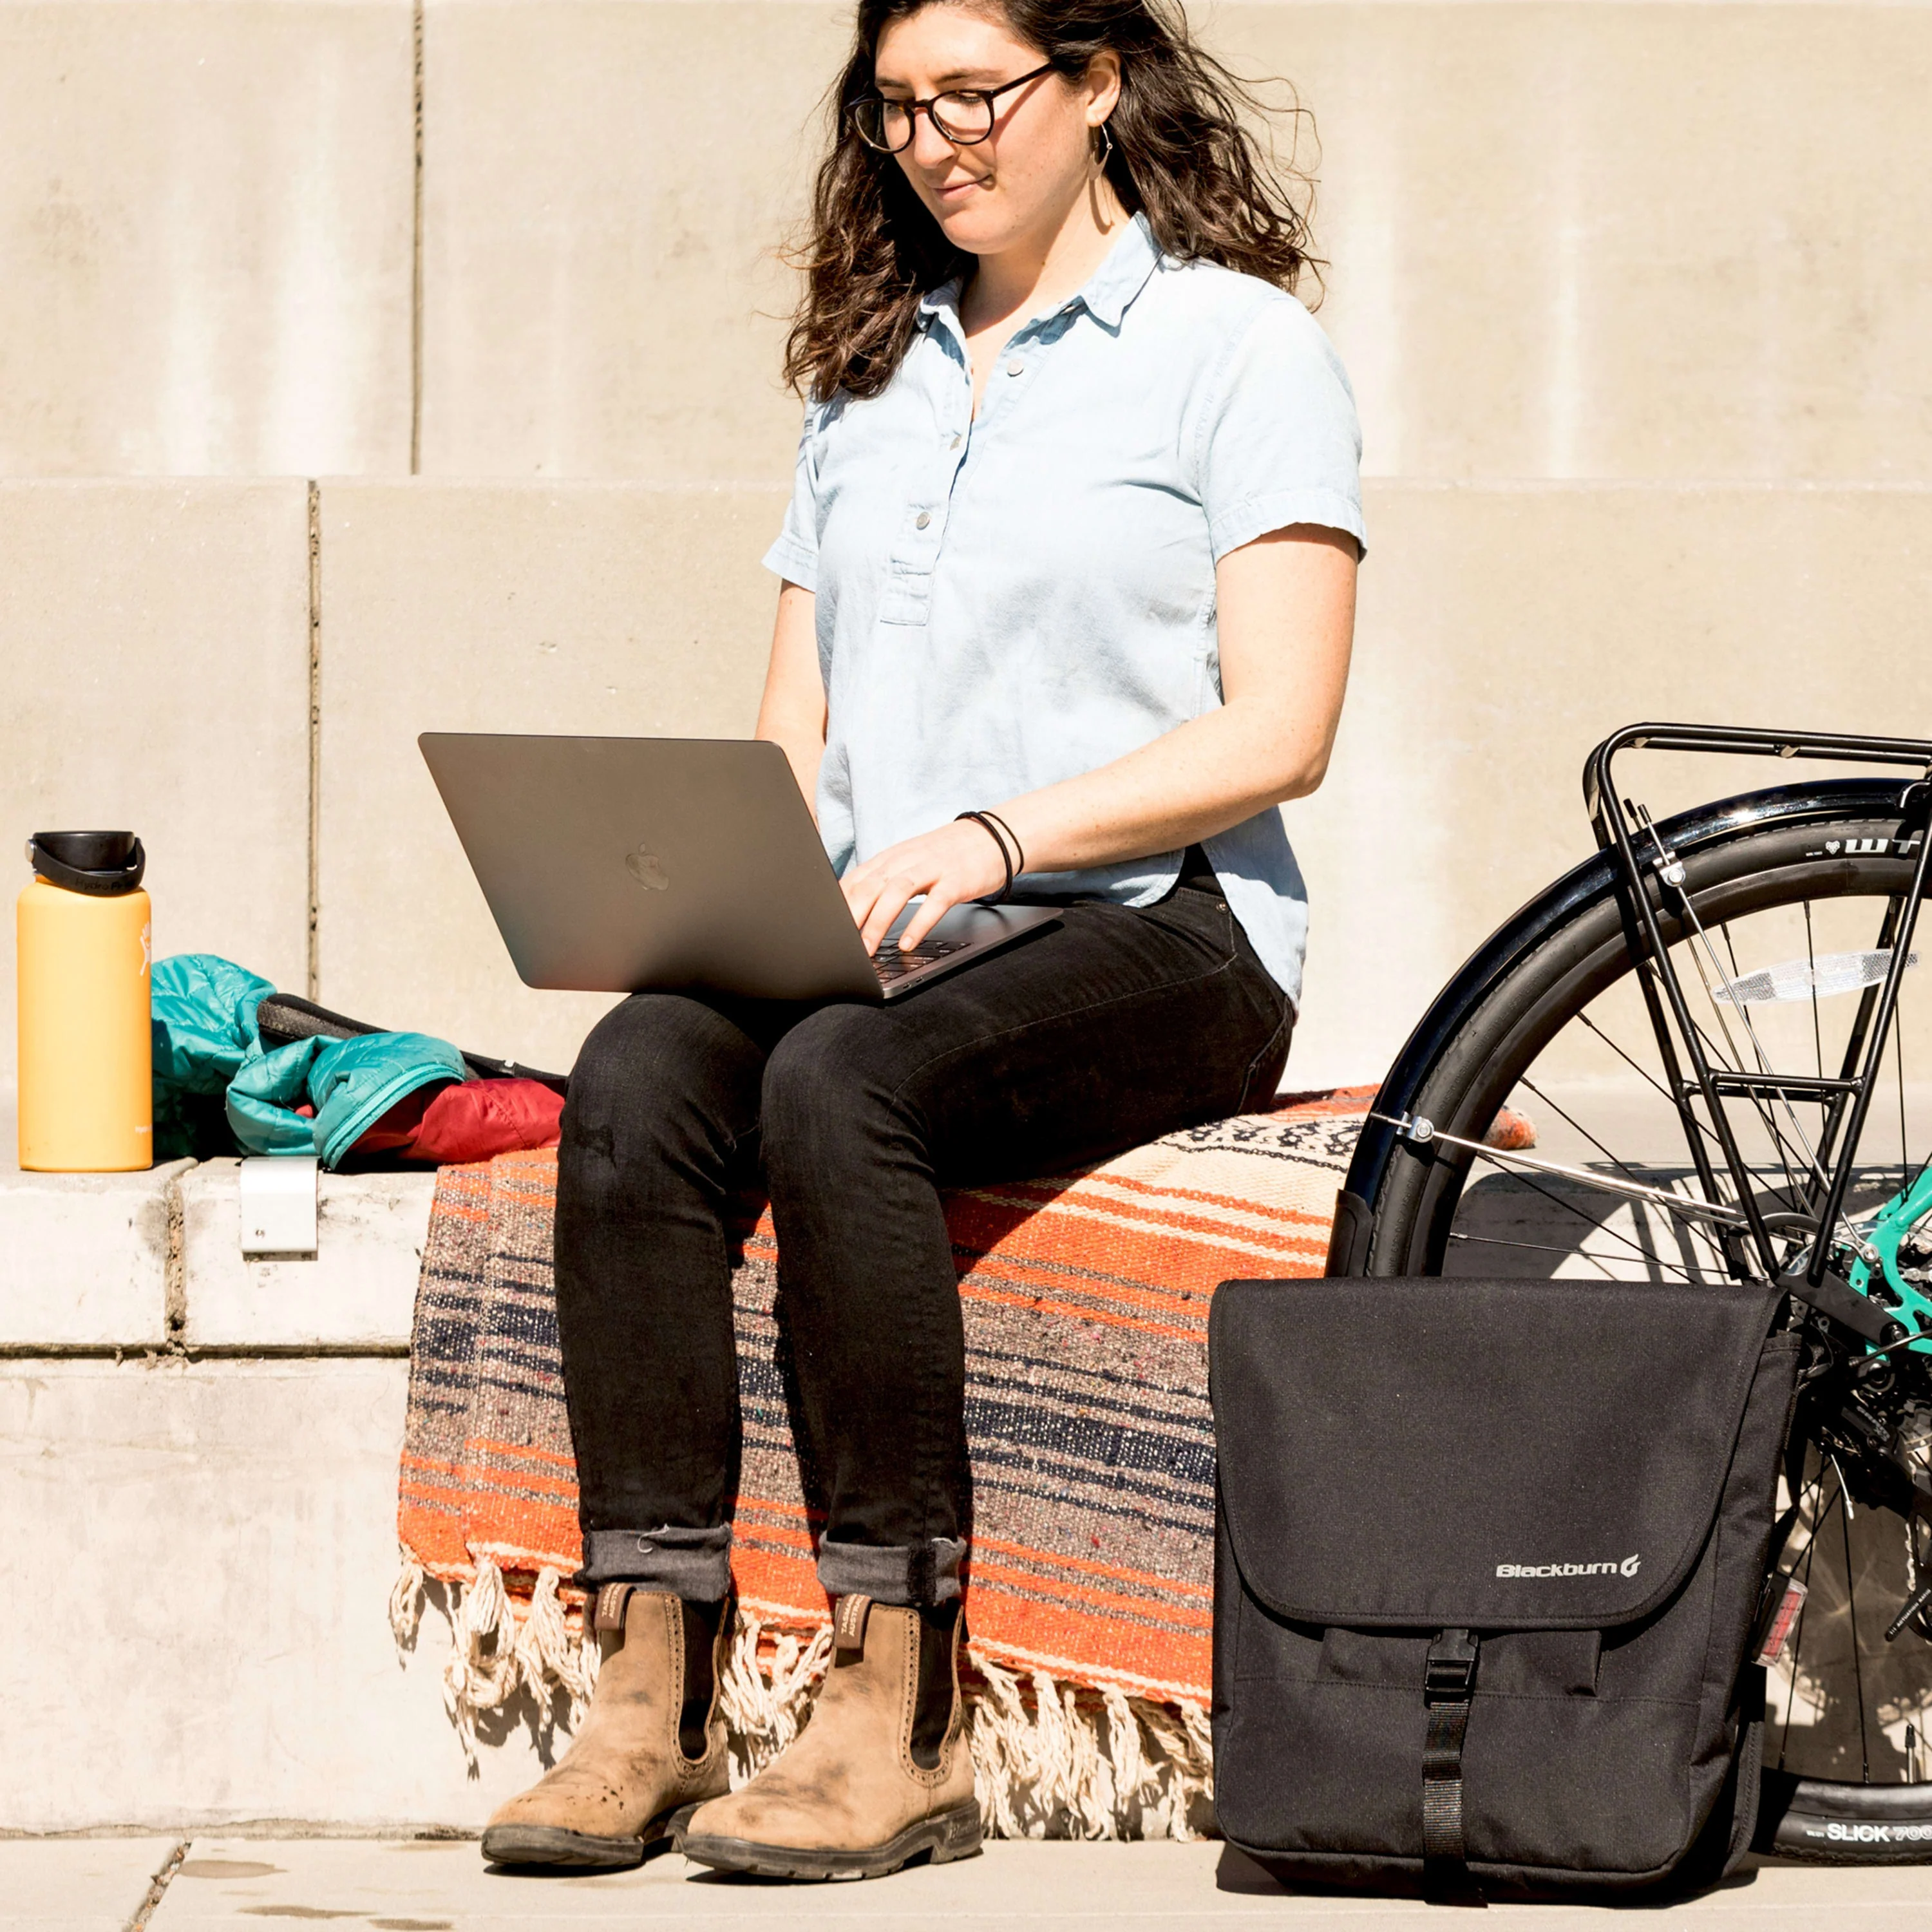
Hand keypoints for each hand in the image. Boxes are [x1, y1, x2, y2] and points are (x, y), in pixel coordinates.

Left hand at [840, 819, 1010, 953]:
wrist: (991, 836)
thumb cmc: (946, 855)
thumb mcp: (909, 863)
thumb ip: (883, 881)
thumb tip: (854, 908)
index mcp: (891, 858)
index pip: (855, 880)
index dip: (838, 906)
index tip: (827, 930)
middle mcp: (907, 860)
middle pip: (870, 886)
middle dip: (852, 916)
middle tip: (841, 944)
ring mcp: (932, 869)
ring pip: (896, 893)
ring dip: (878, 922)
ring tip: (868, 949)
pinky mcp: (956, 881)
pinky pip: (934, 903)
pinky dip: (918, 924)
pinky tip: (908, 942)